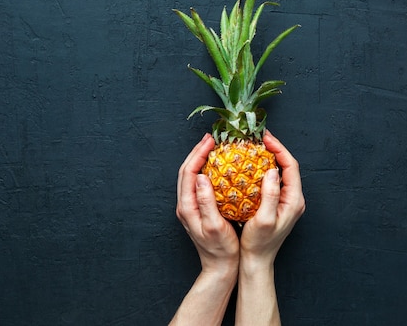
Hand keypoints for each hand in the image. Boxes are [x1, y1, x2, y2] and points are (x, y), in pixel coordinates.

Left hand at [176, 133, 239, 273]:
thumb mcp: (214, 226)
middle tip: (212, 138)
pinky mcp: (197, 210)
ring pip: (191, 176)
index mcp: (187, 207)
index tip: (211, 141)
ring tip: (214, 148)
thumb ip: (206, 202)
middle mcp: (185, 205)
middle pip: (186, 171)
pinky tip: (218, 167)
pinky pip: (198, 183)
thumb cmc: (221, 250)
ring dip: (200, 160)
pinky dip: (206, 170)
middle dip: (198, 152)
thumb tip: (200, 177)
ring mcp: (190, 207)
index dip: (198, 154)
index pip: (188, 172)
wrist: (220, 268)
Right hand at [240, 130, 304, 266]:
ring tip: (254, 147)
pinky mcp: (277, 204)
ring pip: (280, 172)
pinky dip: (262, 169)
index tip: (265, 139)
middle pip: (287, 166)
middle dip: (274, 149)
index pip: (290, 166)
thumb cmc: (259, 244)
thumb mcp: (264, 220)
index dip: (279, 149)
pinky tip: (249, 166)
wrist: (257, 261)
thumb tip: (272, 171)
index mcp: (293, 200)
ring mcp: (286, 202)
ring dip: (268, 158)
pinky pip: (272, 181)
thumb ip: (271, 195)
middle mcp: (293, 199)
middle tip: (259, 138)